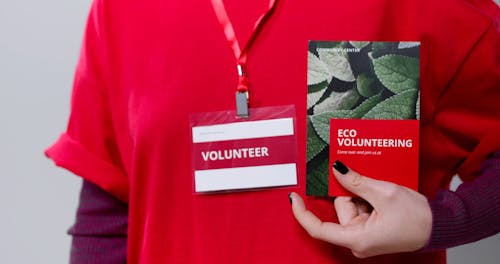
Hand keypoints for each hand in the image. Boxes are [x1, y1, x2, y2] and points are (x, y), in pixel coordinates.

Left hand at [290, 160, 431, 257]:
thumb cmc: (417, 217)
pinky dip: (367, 198)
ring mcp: (365, 236)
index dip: (302, 213)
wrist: (440, 226)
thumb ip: (356, 181)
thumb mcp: (383, 193)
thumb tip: (336, 169)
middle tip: (362, 178)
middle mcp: (357, 240)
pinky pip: (361, 210)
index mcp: (356, 238)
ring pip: (351, 207)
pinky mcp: (372, 230)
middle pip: (340, 210)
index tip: (294, 197)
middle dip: (350, 191)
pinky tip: (380, 193)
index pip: (318, 229)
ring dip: (361, 193)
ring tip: (380, 189)